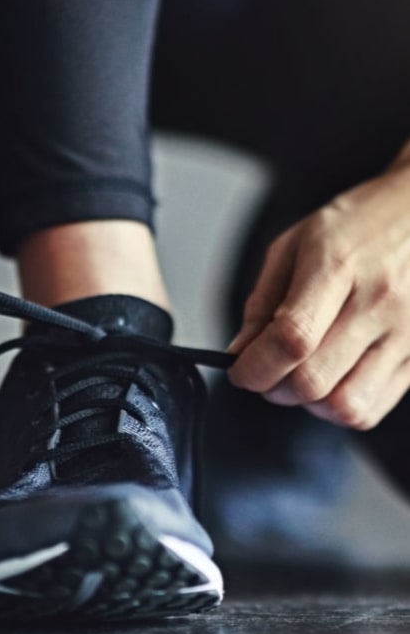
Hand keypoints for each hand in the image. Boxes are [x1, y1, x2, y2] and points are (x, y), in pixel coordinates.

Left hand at [227, 144, 409, 429]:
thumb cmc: (361, 224)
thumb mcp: (297, 243)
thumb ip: (263, 301)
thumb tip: (241, 352)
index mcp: (339, 265)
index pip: (291, 338)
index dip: (255, 367)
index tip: (240, 371)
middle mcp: (379, 302)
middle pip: (313, 380)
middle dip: (273, 388)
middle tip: (266, 372)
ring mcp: (406, 333)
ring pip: (344, 406)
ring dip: (309, 404)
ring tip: (302, 376)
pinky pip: (371, 409)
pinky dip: (340, 407)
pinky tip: (333, 380)